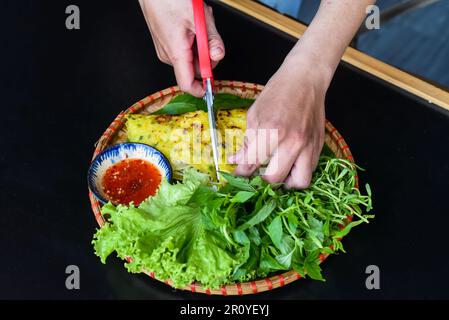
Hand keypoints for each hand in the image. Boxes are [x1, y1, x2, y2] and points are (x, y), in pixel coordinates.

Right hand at [139, 0, 224, 96]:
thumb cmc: (170, 0)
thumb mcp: (200, 19)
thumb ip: (213, 40)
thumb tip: (218, 56)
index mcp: (176, 53)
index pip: (187, 84)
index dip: (201, 89)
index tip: (212, 87)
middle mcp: (168, 55)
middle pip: (194, 70)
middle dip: (206, 58)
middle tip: (209, 39)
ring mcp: (165, 50)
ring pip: (190, 59)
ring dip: (200, 47)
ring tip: (198, 27)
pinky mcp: (165, 44)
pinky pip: (183, 50)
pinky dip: (192, 41)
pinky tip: (191, 26)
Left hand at [229, 53, 329, 188]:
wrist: (305, 79)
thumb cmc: (277, 93)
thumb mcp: (254, 114)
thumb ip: (247, 142)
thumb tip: (237, 161)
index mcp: (272, 131)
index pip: (252, 163)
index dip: (240, 173)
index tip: (236, 176)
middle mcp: (292, 142)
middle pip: (275, 179)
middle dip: (262, 181)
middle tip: (257, 175)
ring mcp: (308, 146)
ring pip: (299, 182)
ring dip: (286, 183)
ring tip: (278, 174)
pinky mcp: (319, 146)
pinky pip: (310, 171)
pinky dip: (298, 173)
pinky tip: (289, 164)